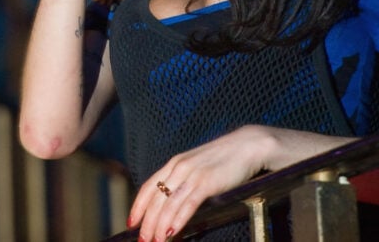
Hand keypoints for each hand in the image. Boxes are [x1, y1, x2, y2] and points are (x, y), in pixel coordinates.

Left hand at [128, 126, 275, 241]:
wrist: (248, 146)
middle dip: (146, 222)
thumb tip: (174, 202)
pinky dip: (177, 220)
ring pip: (169, 204)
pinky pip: (187, 204)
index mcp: (175, 163)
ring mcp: (192, 174)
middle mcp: (179, 167)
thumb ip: (185, 181)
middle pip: (155, 199)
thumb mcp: (198, 167)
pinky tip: (171, 232)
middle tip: (142, 240)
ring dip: (159, 226)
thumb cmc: (225, 159)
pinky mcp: (207, 182)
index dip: (138, 206)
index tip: (130, 222)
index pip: (149, 187)